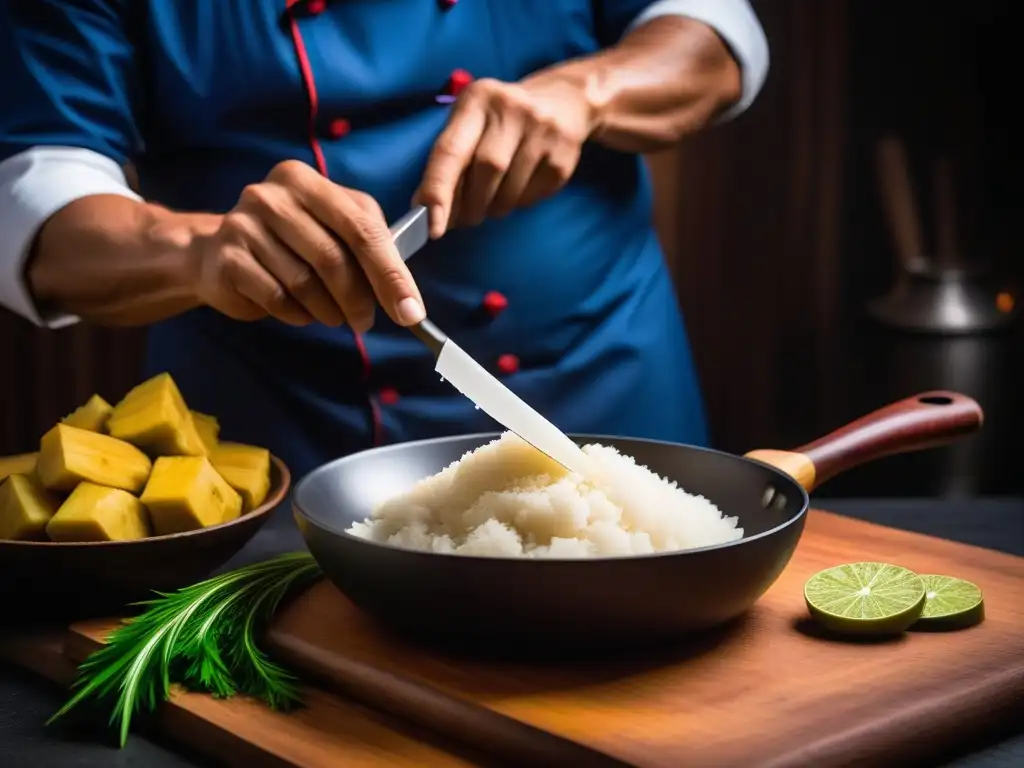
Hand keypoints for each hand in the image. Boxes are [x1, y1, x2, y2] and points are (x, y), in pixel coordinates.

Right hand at [192, 160, 424, 330]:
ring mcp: (243, 225)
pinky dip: (297, 314)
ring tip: (334, 317)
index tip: (410, 311)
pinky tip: (301, 313)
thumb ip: (368, 246)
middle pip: (333, 257)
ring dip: (328, 310)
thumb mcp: (332, 229)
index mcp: (306, 181)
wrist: (218, 253)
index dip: (390, 273)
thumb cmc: (291, 243)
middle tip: (366, 322)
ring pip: (305, 283)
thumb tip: (406, 297)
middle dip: (359, 299)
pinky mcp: (227, 258)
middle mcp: (272, 196)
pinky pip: (277, 298)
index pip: (362, 228)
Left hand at [414, 75, 595, 237]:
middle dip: (471, 204)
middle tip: (467, 217)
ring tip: (492, 202)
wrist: (563, 101)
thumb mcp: (471, 123)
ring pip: (510, 190)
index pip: (451, 150)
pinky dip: (519, 203)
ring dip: (494, 208)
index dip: (438, 190)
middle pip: (485, 171)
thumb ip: (447, 161)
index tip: (431, 226)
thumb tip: (426, 211)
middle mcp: (511, 108)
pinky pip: (533, 196)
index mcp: (477, 98)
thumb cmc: (501, 121)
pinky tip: (517, 191)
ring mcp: (543, 129)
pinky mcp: (564, 153)